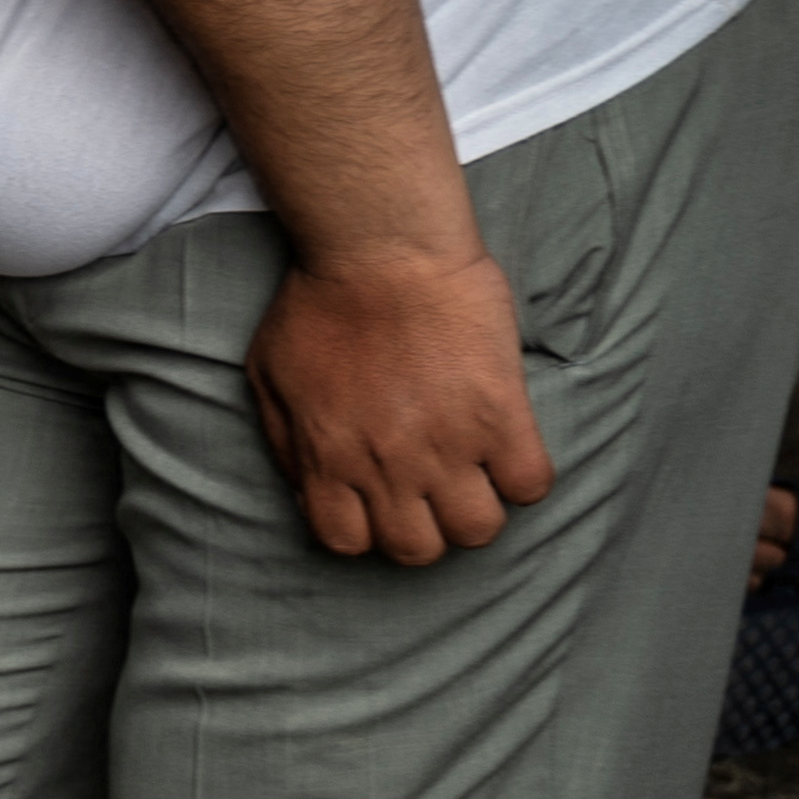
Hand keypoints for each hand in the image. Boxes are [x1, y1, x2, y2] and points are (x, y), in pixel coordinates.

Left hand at [245, 241, 553, 561]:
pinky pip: (530, 484)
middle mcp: (387, 465)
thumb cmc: (318, 302)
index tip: (378, 502)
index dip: (365, 529)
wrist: (380, 249)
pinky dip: (522, 476)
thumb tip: (307, 491)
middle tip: (429, 491)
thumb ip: (287, 443)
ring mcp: (447, 444)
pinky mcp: (500, 416)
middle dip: (423, 528)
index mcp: (328, 457)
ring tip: (472, 473)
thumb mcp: (269, 374)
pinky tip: (506, 447)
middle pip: (418, 550)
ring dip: (477, 509)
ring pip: (478, 530)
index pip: (348, 542)